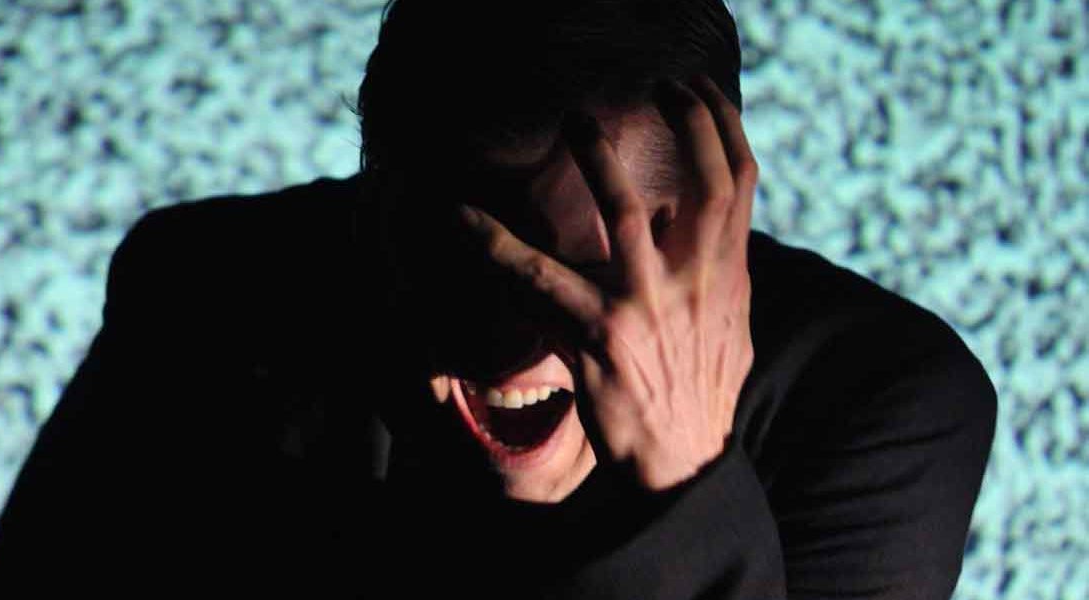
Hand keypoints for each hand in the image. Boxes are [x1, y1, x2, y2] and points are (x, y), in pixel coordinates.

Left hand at [455, 74, 756, 491]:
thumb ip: (713, 269)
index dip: (723, 127)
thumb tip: (678, 213)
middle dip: (684, 124)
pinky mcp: (595, 334)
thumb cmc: (699, 388)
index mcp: (727, 277)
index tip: (699, 92)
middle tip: (655, 86)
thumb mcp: (726, 326)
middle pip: (702, 184)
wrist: (682, 458)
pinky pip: (536, 277)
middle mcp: (696, 284)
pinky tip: (462, 218)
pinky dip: (495, 243)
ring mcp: (646, 307)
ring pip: (623, 214)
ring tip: (576, 121)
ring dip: (599, 161)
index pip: (739, 185)